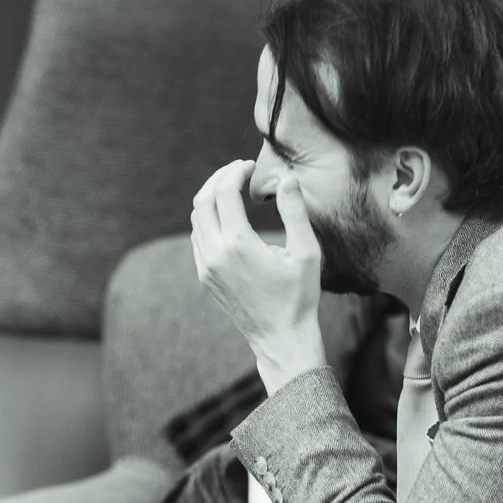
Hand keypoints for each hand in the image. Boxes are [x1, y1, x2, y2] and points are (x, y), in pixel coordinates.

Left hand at [190, 160, 327, 391]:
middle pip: (202, 200)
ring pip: (197, 219)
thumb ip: (294, 211)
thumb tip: (286, 177)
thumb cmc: (299, 296)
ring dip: (211, 198)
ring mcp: (205, 266)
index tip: (249, 165)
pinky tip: (227, 217)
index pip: (223, 191)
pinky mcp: (204, 276)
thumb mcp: (305, 252)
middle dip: (218, 179)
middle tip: (238, 170)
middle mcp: (214, 253)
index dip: (234, 171)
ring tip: (233, 188)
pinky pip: (198, 238)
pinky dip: (208, 219)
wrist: (280, 337)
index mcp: (238, 243)